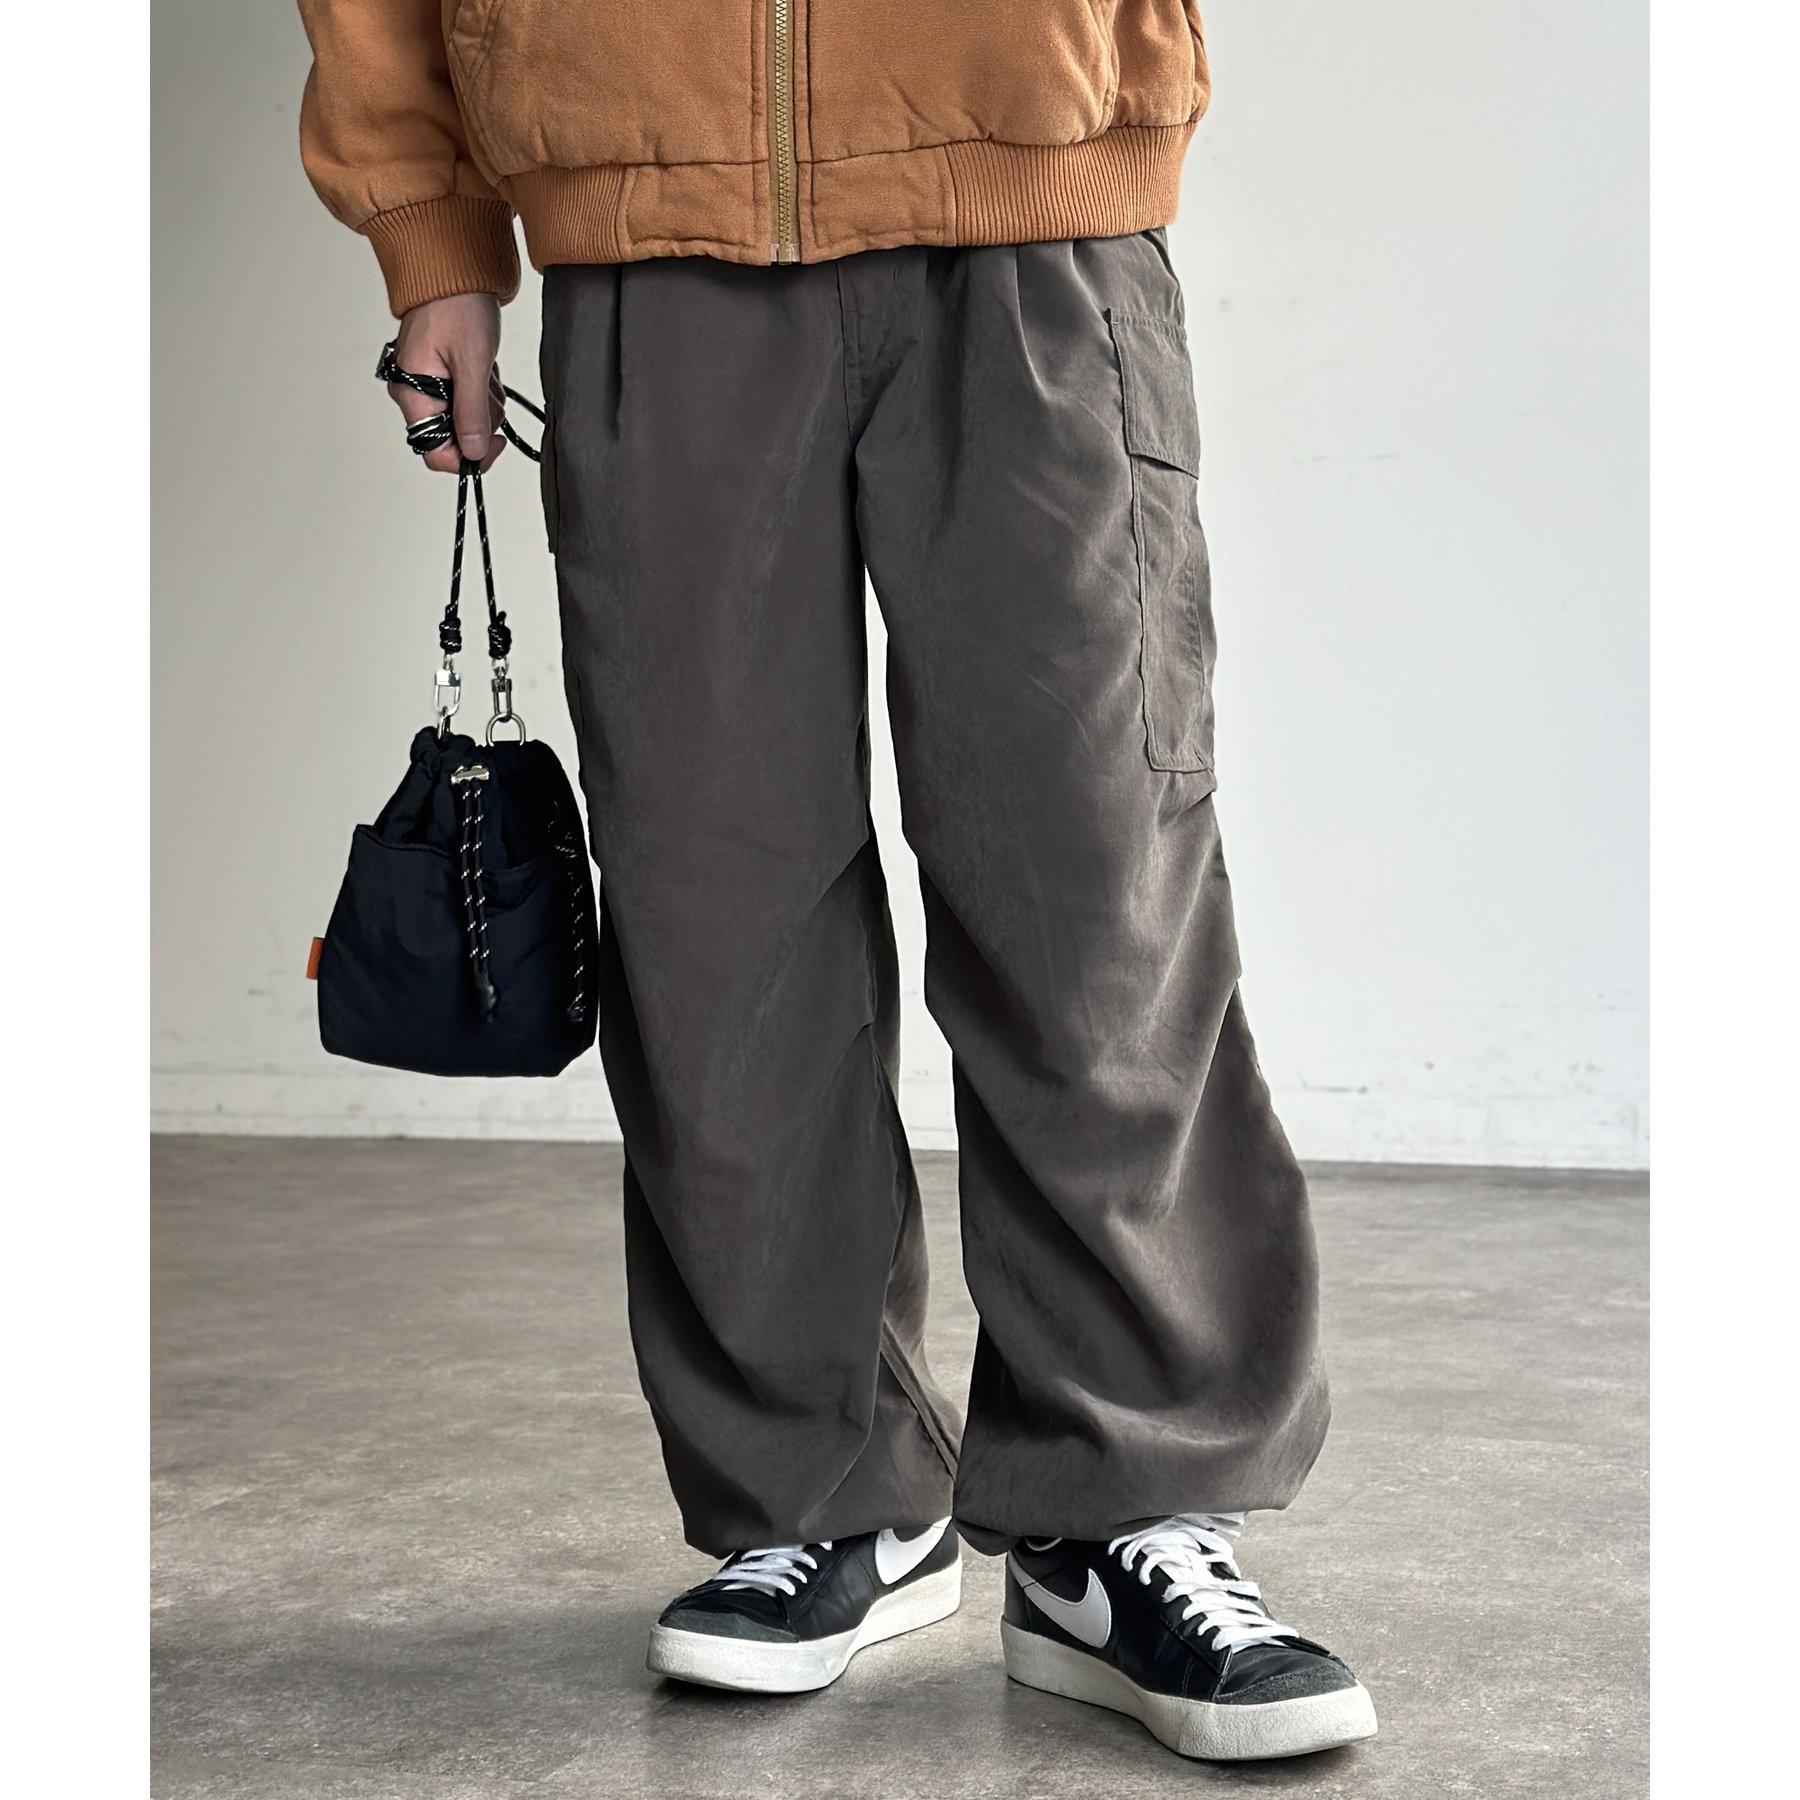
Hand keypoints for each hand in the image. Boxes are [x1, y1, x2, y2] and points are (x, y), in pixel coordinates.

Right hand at [387, 293, 506, 473]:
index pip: (434, 452)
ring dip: (484, 401)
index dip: (468, 457)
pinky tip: (483, 366)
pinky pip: (467, 399)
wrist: (455, 269)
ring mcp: (427, 384)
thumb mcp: (473, 364)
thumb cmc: (457, 304)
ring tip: (485, 370)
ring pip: (464, 419)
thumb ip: (473, 413)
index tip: (494, 443)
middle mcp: (413, 393)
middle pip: (452, 437)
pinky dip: (482, 388)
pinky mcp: (441, 376)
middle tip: (488, 387)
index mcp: (412, 393)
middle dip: (479, 419)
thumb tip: (474, 451)